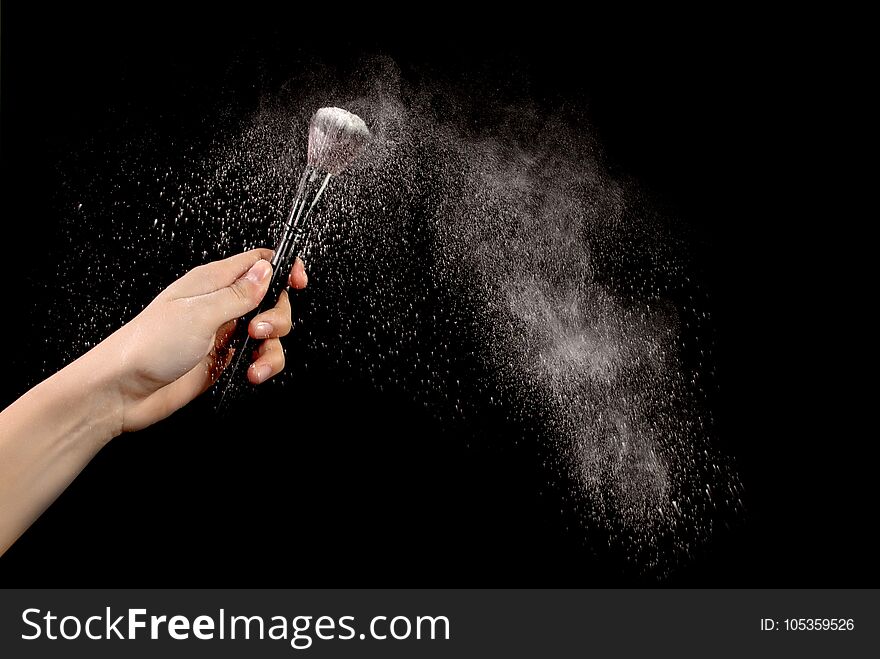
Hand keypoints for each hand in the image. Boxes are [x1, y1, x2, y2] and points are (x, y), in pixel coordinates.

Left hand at [103, 248, 306, 431]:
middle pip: (272, 300)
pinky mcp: (223, 359)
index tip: (298, 282)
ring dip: (273, 348)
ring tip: (256, 362)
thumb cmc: (148, 345)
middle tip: (258, 331)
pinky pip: (258, 357)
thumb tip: (267, 270)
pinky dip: (264, 366)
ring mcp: (223, 333)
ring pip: (270, 333)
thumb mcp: (200, 313)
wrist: (123, 390)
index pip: (258, 262)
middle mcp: (220, 305)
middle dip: (278, 318)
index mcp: (212, 282)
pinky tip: (252, 374)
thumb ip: (239, 293)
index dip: (283, 268)